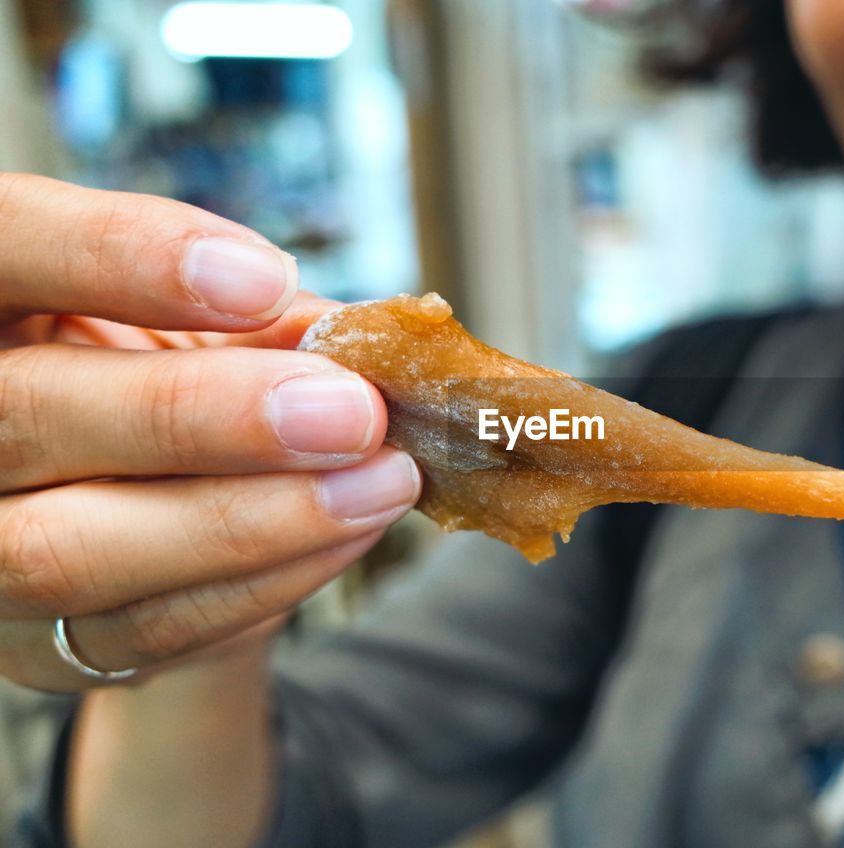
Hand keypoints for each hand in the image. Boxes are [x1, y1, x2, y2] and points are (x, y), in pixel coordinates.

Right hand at [0, 174, 421, 691]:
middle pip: (26, 417)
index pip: (2, 244)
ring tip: (380, 479)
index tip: (262, 279)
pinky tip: (352, 530)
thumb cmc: (167, 377)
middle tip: (351, 411)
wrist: (131, 504)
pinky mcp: (29, 647)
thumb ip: (259, 318)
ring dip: (251, 521)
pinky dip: (261, 583)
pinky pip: (139, 630)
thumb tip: (370, 342)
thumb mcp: (199, 321)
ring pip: (70, 549)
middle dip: (203, 417)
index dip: (117, 256)